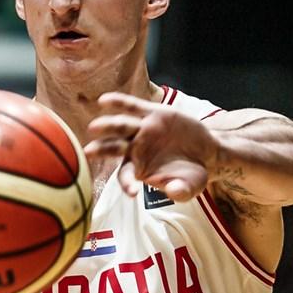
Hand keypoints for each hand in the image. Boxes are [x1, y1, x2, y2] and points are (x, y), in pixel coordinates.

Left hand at [84, 91, 217, 201]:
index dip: (127, 183)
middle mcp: (135, 148)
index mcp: (139, 168)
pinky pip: (132, 106)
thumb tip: (174, 191)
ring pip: (121, 126)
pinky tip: (103, 100)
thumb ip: (182, 191)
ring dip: (107, 125)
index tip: (133, 192)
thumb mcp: (191, 186)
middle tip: (88, 152)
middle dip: (101, 149)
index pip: (126, 175)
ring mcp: (142, 129)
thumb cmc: (192, 174)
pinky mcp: (152, 112)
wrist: (205, 151)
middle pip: (114, 148)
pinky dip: (119, 102)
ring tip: (94, 127)